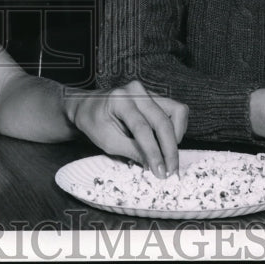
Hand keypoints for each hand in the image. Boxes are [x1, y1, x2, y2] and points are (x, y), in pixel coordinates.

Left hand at [65, 80, 188, 177]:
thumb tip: (156, 166)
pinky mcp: (155, 96)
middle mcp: (136, 90)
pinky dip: (175, 128)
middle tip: (171, 171)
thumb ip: (132, 151)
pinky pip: (175, 110)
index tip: (161, 172)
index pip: (142, 128)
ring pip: (176, 111)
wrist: (88, 105)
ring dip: (176, 136)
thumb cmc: (94, 122)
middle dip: (170, 149)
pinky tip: (165, 141)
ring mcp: (147, 90)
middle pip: (162, 121)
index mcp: (119, 100)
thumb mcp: (108, 141)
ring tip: (167, 154)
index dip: (153, 152)